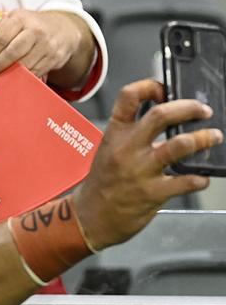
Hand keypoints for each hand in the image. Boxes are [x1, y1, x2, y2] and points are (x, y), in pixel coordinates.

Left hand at [0, 9, 86, 80]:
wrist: (63, 30)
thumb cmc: (32, 26)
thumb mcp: (15, 20)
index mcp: (21, 18)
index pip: (1, 38)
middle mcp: (35, 31)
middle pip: (12, 53)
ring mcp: (46, 46)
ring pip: (23, 66)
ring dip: (8, 74)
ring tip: (0, 75)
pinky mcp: (54, 59)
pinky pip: (34, 73)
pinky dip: (22, 78)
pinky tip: (14, 77)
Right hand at [74, 79, 221, 249]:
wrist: (90, 217)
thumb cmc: (103, 183)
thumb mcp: (109, 149)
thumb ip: (133, 133)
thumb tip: (166, 118)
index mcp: (115, 133)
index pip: (130, 97)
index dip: (151, 87)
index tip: (166, 89)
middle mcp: (127, 148)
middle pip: (161, 115)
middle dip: (189, 108)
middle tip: (203, 110)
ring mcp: (140, 171)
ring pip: (179, 145)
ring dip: (203, 138)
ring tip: (214, 136)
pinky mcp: (152, 193)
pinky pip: (185, 181)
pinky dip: (200, 177)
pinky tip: (202, 177)